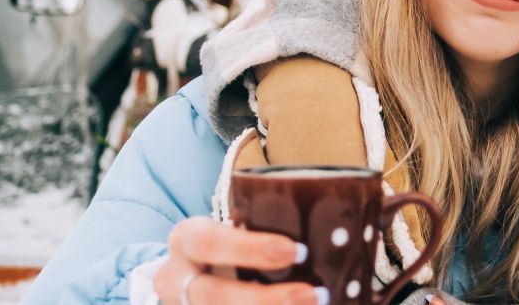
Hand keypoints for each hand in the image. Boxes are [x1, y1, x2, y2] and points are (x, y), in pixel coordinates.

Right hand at [155, 217, 319, 304]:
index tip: (298, 251)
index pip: (213, 242)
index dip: (253, 249)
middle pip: (216, 295)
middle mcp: (178, 277)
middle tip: (313, 294)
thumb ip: (264, 225)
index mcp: (188, 239)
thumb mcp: (229, 228)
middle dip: (267, 299)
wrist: (185, 276)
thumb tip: (340, 221)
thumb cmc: (223, 245)